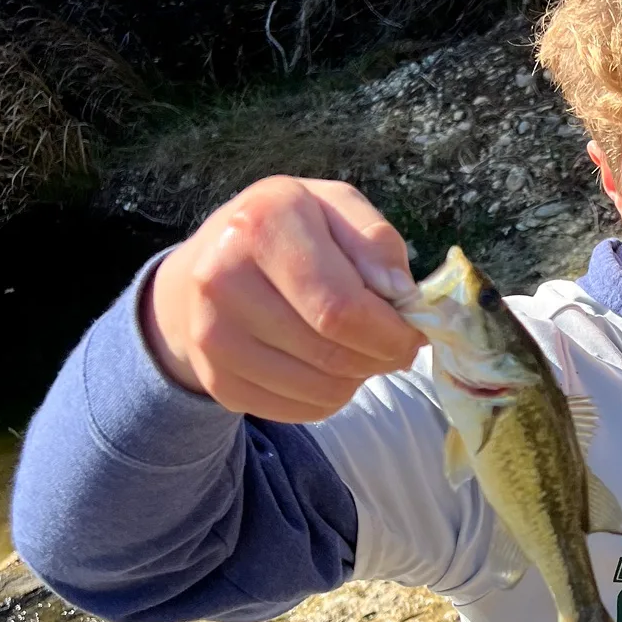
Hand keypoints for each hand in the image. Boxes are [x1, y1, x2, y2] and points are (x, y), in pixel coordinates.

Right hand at [142, 176, 425, 419]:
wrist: (209, 264)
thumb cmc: (291, 233)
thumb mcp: (336, 210)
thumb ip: (376, 241)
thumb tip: (400, 292)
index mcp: (262, 224)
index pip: (341, 309)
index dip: (390, 333)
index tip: (412, 333)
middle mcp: (223, 278)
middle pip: (334, 355)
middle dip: (380, 357)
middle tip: (393, 346)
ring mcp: (213, 335)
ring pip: (324, 391)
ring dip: (357, 379)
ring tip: (355, 348)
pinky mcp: (218, 380)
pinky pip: (303, 411)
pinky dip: (329, 397)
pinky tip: (323, 365)